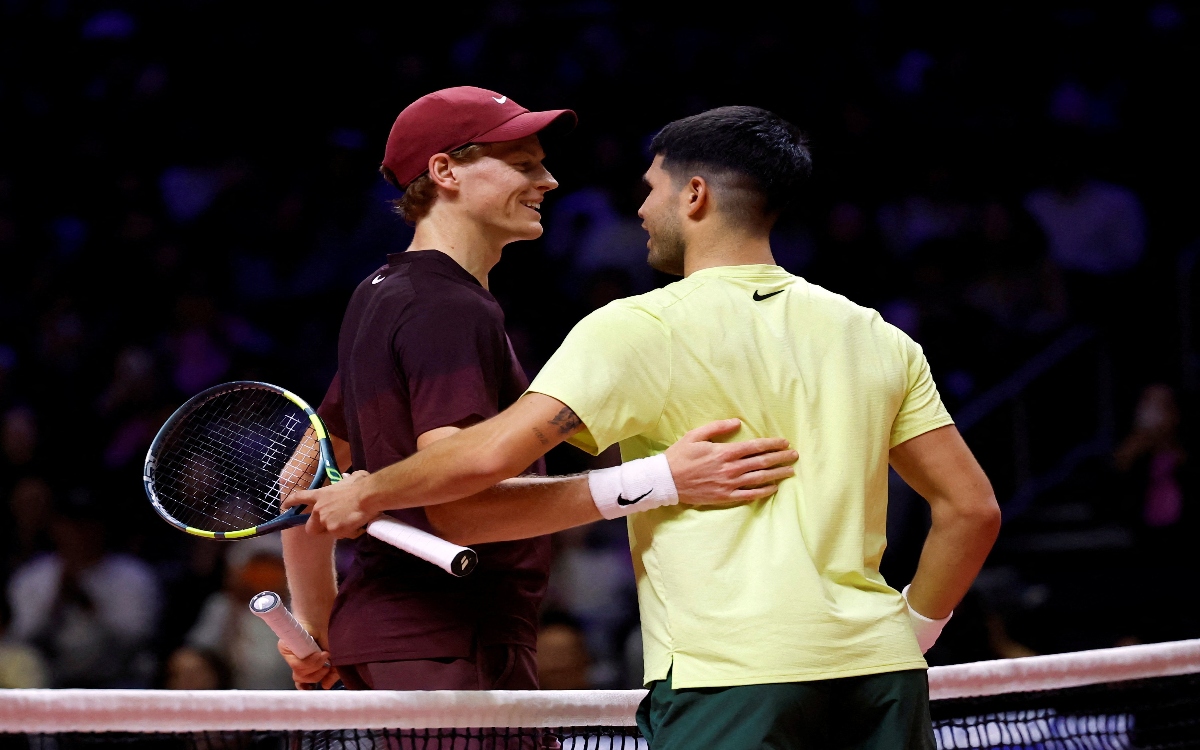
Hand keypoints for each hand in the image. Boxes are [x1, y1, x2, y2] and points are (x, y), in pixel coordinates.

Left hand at [276, 638, 338, 689]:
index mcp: (308, 664)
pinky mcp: (285, 648)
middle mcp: (297, 660)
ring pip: (299, 674)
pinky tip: (317, 653)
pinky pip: (296, 665)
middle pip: (302, 680)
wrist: (325, 617)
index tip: (313, 688)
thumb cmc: (332, 633)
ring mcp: (291, 655)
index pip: (302, 682)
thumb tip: (326, 686)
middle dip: (317, 674)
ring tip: (323, 654)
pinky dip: (309, 661)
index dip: (306, 687)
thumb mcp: (337, 658)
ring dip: (315, 666)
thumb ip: (332, 674)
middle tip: (326, 664)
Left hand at [283, 470, 372, 537]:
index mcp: (321, 495)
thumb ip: (346, 481)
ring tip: (353, 522)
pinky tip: (359, 525)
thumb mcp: (351, 479)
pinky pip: (344, 535)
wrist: (367, 495)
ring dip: (340, 529)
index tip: (284, 506)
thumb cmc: (361, 485)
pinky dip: (352, 532)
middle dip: (319, 529)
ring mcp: (326, 522)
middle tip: (332, 526)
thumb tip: (351, 480)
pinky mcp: (336, 531)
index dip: (291, 502)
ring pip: (331, 533)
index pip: (300, 497)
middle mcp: (319, 510)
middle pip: (311, 527)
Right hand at [665, 419, 797, 504]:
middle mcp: (730, 468)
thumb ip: (718, 427)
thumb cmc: (679, 456)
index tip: (785, 442)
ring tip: (790, 471)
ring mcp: (729, 484)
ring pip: (759, 479)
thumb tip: (738, 422)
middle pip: (761, 462)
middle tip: (795, 455)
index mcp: (724, 452)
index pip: (755, 447)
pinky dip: (763, 491)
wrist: (666, 481)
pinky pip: (749, 495)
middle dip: (780, 458)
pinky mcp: (725, 497)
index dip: (772, 444)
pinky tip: (773, 488)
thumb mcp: (696, 435)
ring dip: (777, 474)